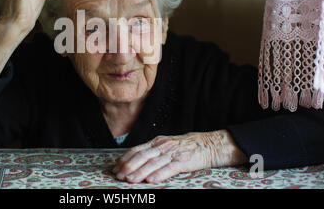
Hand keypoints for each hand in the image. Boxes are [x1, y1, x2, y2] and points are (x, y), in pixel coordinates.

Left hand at [112, 130, 246, 183]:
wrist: (208, 144)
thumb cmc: (185, 147)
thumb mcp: (166, 145)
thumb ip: (152, 152)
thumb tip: (134, 161)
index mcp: (157, 142)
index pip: (137, 150)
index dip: (125, 159)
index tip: (115, 168)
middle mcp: (163, 146)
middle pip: (142, 156)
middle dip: (128, 166)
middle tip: (118, 176)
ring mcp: (173, 153)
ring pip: (153, 163)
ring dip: (139, 172)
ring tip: (130, 180)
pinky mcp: (183, 161)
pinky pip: (169, 168)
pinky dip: (159, 174)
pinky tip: (151, 181)